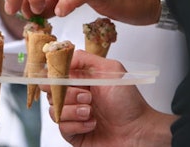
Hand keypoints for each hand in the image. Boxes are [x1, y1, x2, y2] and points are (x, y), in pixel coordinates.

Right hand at [40, 50, 175, 146]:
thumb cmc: (129, 102)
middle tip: (87, 96)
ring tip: (91, 111)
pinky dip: (77, 125)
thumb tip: (64, 57)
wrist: (138, 132)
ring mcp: (72, 114)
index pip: (55, 73)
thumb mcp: (111, 69)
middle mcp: (74, 96)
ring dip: (73, 110)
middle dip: (67, 93)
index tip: (59, 77)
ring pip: (54, 109)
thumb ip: (85, 58)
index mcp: (80, 80)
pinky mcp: (73, 132)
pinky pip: (62, 127)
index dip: (53, 75)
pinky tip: (92, 124)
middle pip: (51, 91)